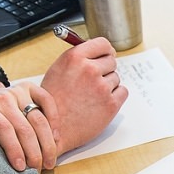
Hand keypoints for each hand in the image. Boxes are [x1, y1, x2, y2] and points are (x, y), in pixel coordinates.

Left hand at [0, 80, 58, 171]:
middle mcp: (2, 96)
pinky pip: (48, 101)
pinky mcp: (31, 88)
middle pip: (24, 127)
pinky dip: (55, 120)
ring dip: (47, 142)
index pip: (3, 128)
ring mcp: (18, 91)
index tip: (19, 168)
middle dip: (33, 151)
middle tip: (37, 171)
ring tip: (48, 163)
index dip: (13, 149)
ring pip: (39, 118)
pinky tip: (56, 139)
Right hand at [41, 37, 127, 154]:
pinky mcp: (111, 104)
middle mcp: (90, 70)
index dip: (105, 50)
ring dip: (108, 85)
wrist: (51, 129)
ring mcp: (102, 87)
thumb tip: (96, 54)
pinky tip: (101, 102)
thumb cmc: (51, 102)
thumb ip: (78, 59)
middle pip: (111, 61)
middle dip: (105, 69)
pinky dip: (116, 96)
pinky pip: (122, 92)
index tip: (105, 55)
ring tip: (91, 96)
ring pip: (116, 78)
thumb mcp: (58, 71)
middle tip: (94, 81)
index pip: (103, 44)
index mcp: (75, 57)